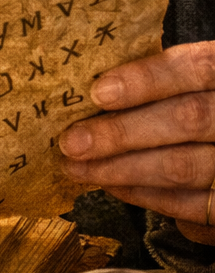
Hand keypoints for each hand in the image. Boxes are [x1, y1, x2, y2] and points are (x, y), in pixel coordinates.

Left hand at [59, 42, 214, 244]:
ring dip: (122, 169)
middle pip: (186, 119)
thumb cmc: (204, 106)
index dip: (147, 79)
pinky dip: (147, 195)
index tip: (99, 91)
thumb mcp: (197, 84)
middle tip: (72, 142)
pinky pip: (191, 204)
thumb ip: (164, 82)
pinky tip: (112, 185)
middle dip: (121, 132)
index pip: (195, 68)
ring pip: (183, 166)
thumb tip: (96, 90)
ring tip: (77, 168)